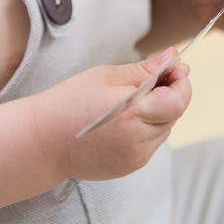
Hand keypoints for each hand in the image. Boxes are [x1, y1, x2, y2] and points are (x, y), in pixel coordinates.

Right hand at [40, 48, 190, 180]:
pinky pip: (151, 142)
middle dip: (171, 92)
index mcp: (132, 114)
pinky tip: (127, 117)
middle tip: (156, 75)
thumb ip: (144, 70)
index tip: (176, 67)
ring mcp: (135, 157)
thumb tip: (172, 57)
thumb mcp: (106, 76)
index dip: (181, 82)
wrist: (42, 142)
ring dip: (160, 111)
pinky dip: (147, 127)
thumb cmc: (69, 103)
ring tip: (135, 97)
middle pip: (174, 114)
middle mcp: (138, 140)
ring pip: (165, 128)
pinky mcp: (130, 166)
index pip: (178, 100)